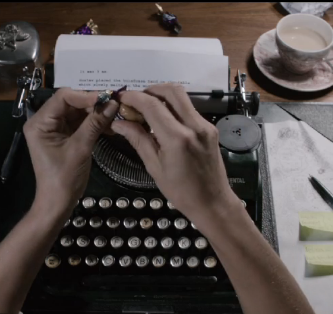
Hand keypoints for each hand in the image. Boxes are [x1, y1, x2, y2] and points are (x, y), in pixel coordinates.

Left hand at [23, 88, 117, 213]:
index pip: (63, 97)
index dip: (86, 95)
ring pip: (78, 112)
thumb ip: (95, 124)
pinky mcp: (64, 136)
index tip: (107, 98)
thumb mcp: (80, 148)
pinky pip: (80, 123)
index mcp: (40, 122)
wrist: (58, 202)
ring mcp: (54, 129)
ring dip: (96, 112)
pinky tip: (110, 124)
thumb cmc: (64, 178)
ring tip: (115, 112)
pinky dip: (94, 123)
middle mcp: (44, 121)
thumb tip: (113, 103)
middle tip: (115, 103)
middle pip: (71, 102)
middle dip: (93, 103)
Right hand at [111, 84, 240, 221]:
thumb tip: (118, 123)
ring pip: (182, 97)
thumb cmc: (181, 192)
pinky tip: (162, 121)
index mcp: (177, 138)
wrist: (213, 203)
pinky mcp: (210, 128)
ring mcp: (205, 125)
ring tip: (147, 110)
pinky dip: (173, 108)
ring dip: (162, 97)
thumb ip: (138, 140)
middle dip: (150, 90)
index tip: (121, 99)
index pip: (152, 105)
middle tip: (136, 102)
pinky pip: (189, 109)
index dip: (134, 97)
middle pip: (172, 90)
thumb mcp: (154, 167)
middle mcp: (194, 126)